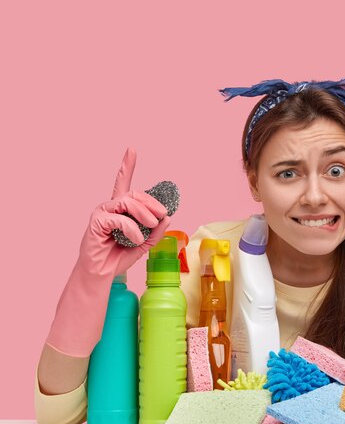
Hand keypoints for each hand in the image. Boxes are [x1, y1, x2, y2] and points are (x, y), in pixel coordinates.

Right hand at [46, 148, 170, 356]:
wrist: (102, 275)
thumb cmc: (120, 256)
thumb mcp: (146, 242)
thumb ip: (156, 229)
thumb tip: (168, 217)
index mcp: (120, 208)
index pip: (123, 181)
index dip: (127, 164)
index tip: (132, 149)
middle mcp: (110, 206)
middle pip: (134, 194)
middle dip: (152, 202)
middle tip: (163, 215)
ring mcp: (102, 213)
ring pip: (128, 202)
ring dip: (144, 214)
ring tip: (151, 226)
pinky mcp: (96, 223)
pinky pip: (120, 219)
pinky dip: (132, 229)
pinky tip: (135, 239)